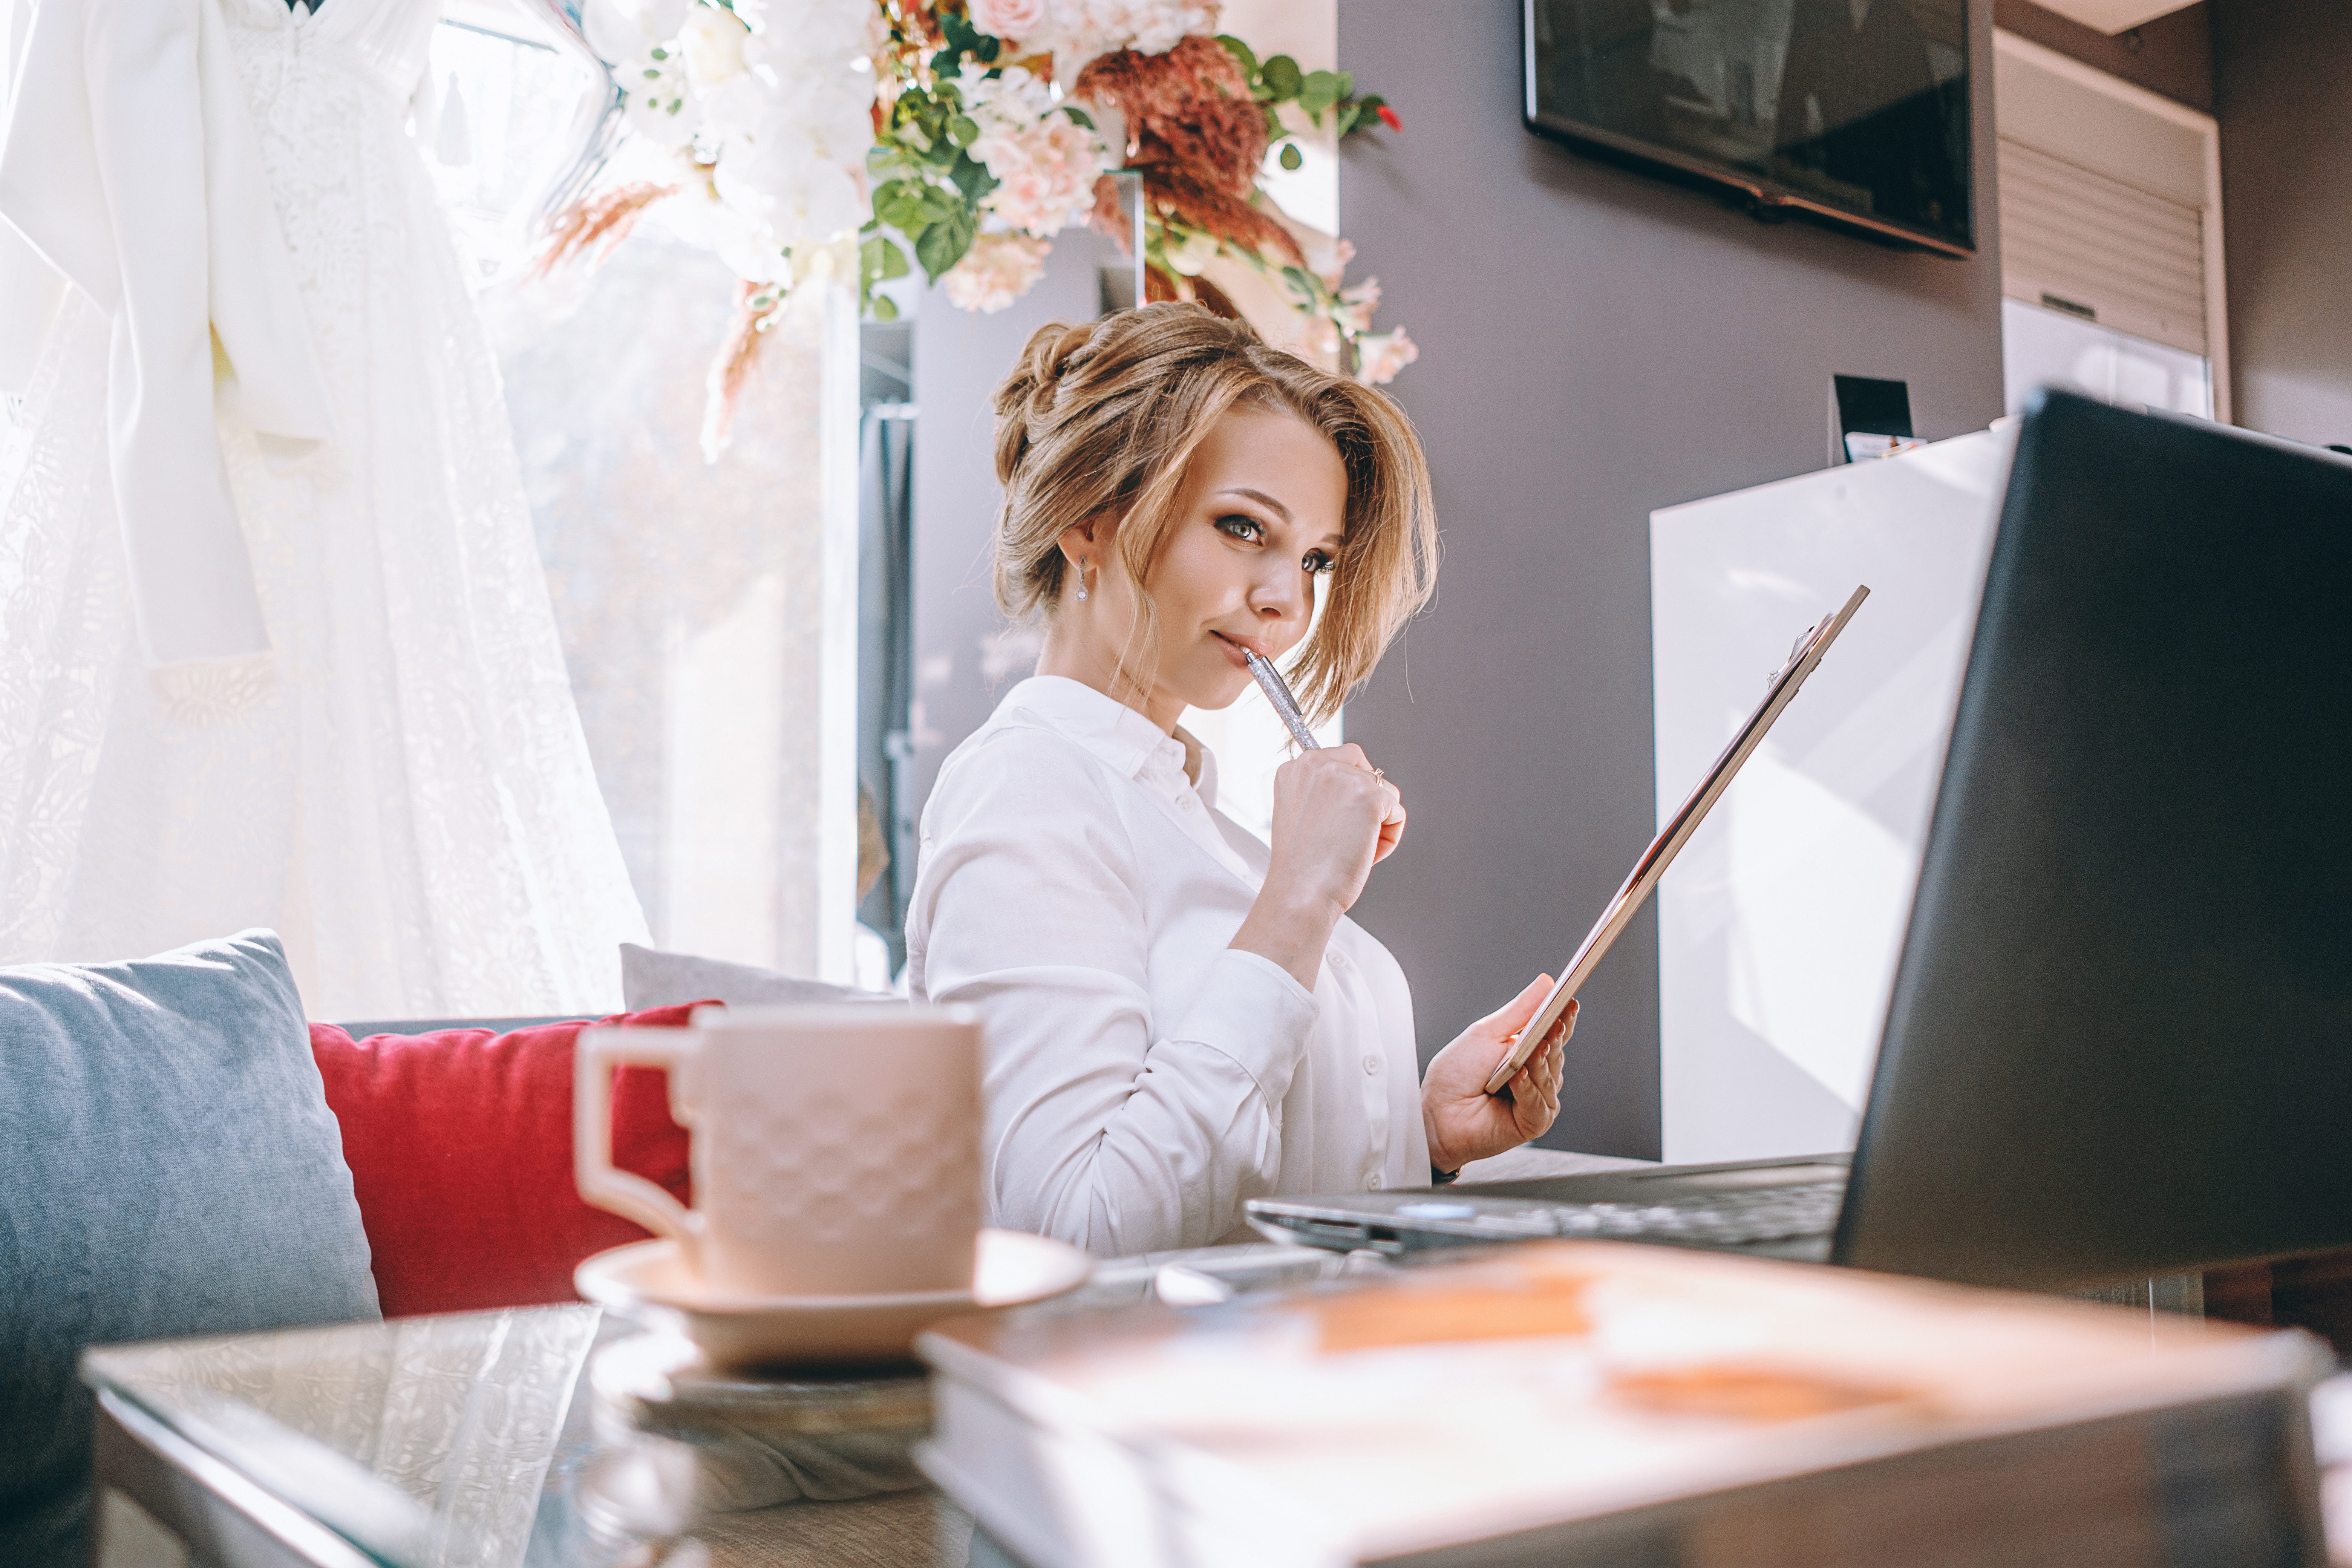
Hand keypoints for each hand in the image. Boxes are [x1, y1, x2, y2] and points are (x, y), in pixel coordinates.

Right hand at [1230, 745, 1402, 988]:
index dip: (1349, 795)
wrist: (1299, 894)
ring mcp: (1343, 776)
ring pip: (1385, 793)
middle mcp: (1315, 764)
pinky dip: (1389, 839)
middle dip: (1367, 804)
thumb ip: (1321, 794)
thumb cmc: (1300, 869)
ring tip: (1351, 850)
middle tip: (1346, 837)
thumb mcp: (1299, 816)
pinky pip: (1397, 812)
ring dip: (1377, 825)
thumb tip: (1354, 792)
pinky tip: (1364, 854)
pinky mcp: (1370, 795)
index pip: (1342, 761)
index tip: (1338, 823)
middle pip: (1367, 771)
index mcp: (1294, 769)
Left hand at [1420, 978, 1574, 1175]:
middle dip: (1554, 1038)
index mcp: (1529, 1052)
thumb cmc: (1457, 1073)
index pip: (1556, 1033)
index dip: (1565, 1018)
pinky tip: (1517, 1076)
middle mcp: (1538, 1076)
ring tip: (1531, 1049)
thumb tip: (1547, 981)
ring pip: (1549, 1077)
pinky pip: (1538, 1103)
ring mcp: (1538, 1100)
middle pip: (1556, 1053)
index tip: (1570, 1002)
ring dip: (1539, 1062)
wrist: (1436, 1112)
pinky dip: (1527, 1088)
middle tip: (1555, 1023)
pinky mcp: (1533, 1122)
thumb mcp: (1487, 1033)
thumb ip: (1520, 1010)